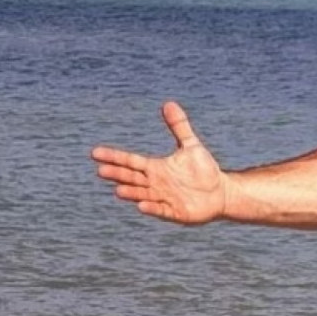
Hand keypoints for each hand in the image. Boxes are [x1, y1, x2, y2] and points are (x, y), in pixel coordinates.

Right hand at [91, 101, 225, 224]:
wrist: (221, 192)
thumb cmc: (204, 170)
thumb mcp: (191, 145)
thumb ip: (179, 126)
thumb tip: (168, 103)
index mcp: (156, 168)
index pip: (131, 161)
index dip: (114, 157)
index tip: (95, 153)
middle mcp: (156, 183)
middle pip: (133, 178)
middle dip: (118, 175)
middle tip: (100, 171)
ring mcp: (164, 198)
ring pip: (143, 195)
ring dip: (132, 194)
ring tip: (118, 190)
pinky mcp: (176, 212)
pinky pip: (162, 210)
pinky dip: (152, 208)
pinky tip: (142, 206)